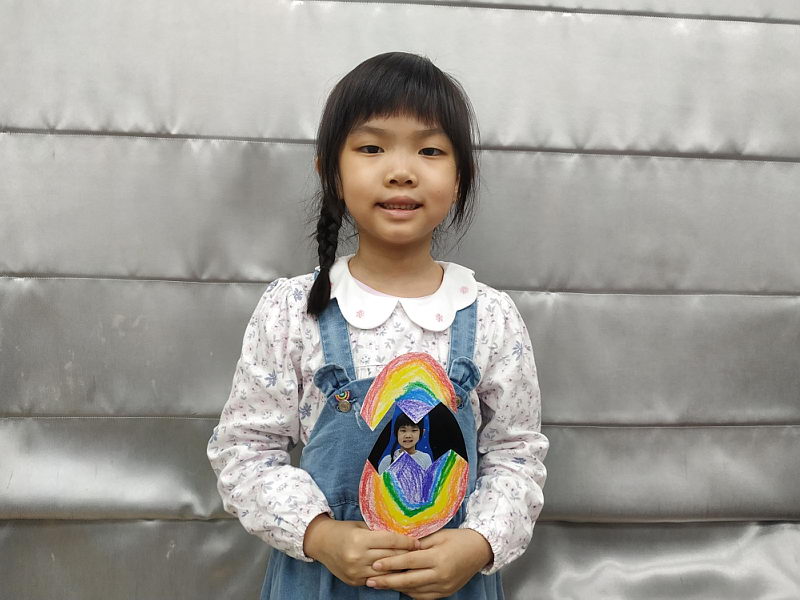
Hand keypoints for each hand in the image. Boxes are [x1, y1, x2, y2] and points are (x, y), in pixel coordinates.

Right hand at [303, 514, 419, 586]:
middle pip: (390, 557)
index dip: (407, 541)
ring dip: (399, 567)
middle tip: (420, 552)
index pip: (390, 541)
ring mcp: (355, 572)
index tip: (418, 542)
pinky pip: (376, 579)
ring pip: (386, 571)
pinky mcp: (354, 581)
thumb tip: (403, 532)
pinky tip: (396, 571)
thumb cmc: (344, 530)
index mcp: (360, 540)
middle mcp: (357, 557)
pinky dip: (387, 575)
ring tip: (411, 563)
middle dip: (407, 554)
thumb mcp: (361, 526)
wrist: (321, 543)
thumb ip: (379, 531)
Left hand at [365, 528, 492, 598]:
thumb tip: (397, 545)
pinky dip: (410, 592)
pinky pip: (423, 596)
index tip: (375, 565)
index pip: (409, 562)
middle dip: (387, 581)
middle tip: (371, 580)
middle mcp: (441, 575)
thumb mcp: (438, 535)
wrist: (480, 550)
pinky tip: (400, 587)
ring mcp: (444, 586)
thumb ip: (418, 542)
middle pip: (408, 581)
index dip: (390, 564)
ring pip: (414, 591)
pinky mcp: (446, 593)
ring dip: (397, 588)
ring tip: (381, 583)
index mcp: (438, 558)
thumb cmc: (458, 538)